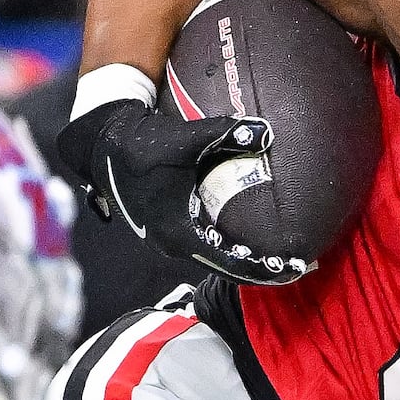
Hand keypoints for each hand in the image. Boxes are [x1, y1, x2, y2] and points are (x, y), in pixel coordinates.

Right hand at [50, 92, 309, 285]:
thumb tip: (266, 131)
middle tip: (297, 266)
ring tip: (277, 257)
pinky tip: (249, 233)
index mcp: (178, 231)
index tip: (293, 269)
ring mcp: (169, 237)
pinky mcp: (168, 226)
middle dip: (260, 268)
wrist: (102, 143)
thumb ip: (225, 134)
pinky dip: (228, 243)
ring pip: (214, 256)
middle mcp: (174, 243)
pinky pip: (205, 242)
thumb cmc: (140, 142)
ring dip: (244, 258)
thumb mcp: (183, 138)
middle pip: (225, 266)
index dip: (262, 268)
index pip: (229, 261)